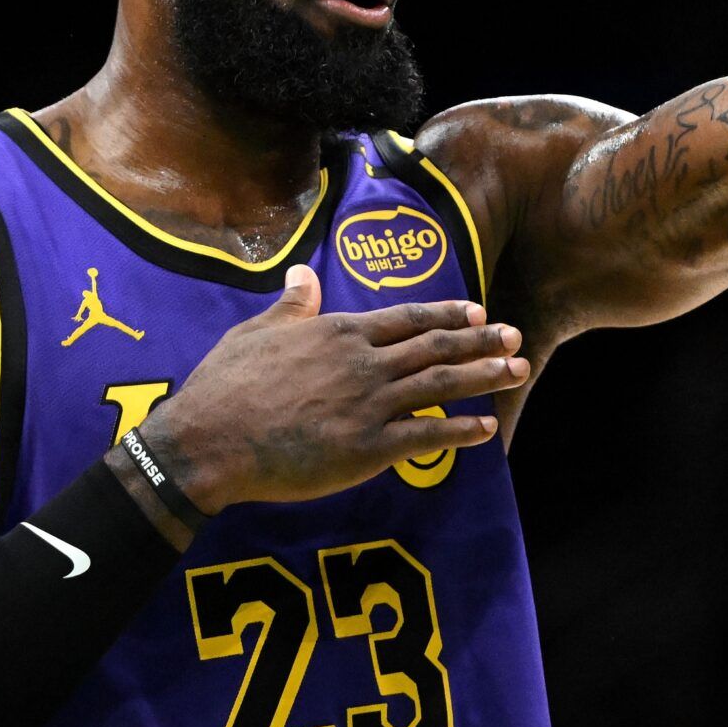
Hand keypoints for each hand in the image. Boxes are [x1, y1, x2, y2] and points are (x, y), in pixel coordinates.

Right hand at [136, 265, 527, 512]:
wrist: (209, 440)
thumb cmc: (225, 386)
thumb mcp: (255, 333)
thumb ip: (290, 307)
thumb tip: (301, 276)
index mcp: (338, 333)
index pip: (405, 318)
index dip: (446, 315)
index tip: (477, 312)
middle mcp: (362, 363)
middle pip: (434, 347)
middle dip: (481, 342)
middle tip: (516, 336)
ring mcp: (368, 405)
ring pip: (439, 385)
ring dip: (484, 377)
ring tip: (518, 371)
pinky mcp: (367, 449)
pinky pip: (426, 436)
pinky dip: (460, 431)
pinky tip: (487, 430)